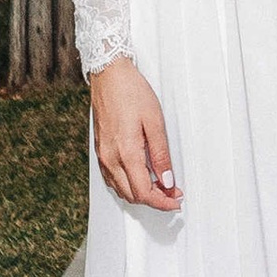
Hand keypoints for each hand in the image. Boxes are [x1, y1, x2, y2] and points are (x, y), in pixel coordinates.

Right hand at [90, 56, 181, 211]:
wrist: (109, 76)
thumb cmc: (132, 93)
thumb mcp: (155, 122)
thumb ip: (161, 154)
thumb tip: (167, 180)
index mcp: (126, 153)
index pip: (144, 192)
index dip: (162, 201)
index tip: (176, 200)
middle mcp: (111, 159)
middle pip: (132, 195)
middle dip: (154, 200)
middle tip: (173, 192)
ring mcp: (103, 156)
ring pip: (121, 190)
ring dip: (140, 194)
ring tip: (160, 186)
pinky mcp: (100, 151)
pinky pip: (112, 179)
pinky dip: (127, 185)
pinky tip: (140, 178)